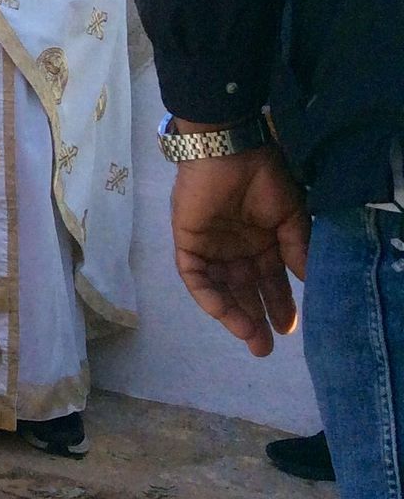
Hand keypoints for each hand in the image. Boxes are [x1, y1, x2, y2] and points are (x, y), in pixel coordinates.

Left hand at [170, 140, 308, 357]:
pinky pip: (194, 275)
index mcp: (261, 242)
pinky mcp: (187, 241)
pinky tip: (225, 314)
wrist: (230, 151)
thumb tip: (310, 283)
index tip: (290, 328)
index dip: (279, 305)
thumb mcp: (290, 217)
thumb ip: (297, 250)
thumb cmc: (263, 179)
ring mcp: (211, 245)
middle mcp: (236, 248)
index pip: (269, 281)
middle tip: (266, 347)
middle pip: (244, 290)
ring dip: (233, 313)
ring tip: (250, 337)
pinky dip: (207, 295)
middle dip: (255, 319)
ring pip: (220, 288)